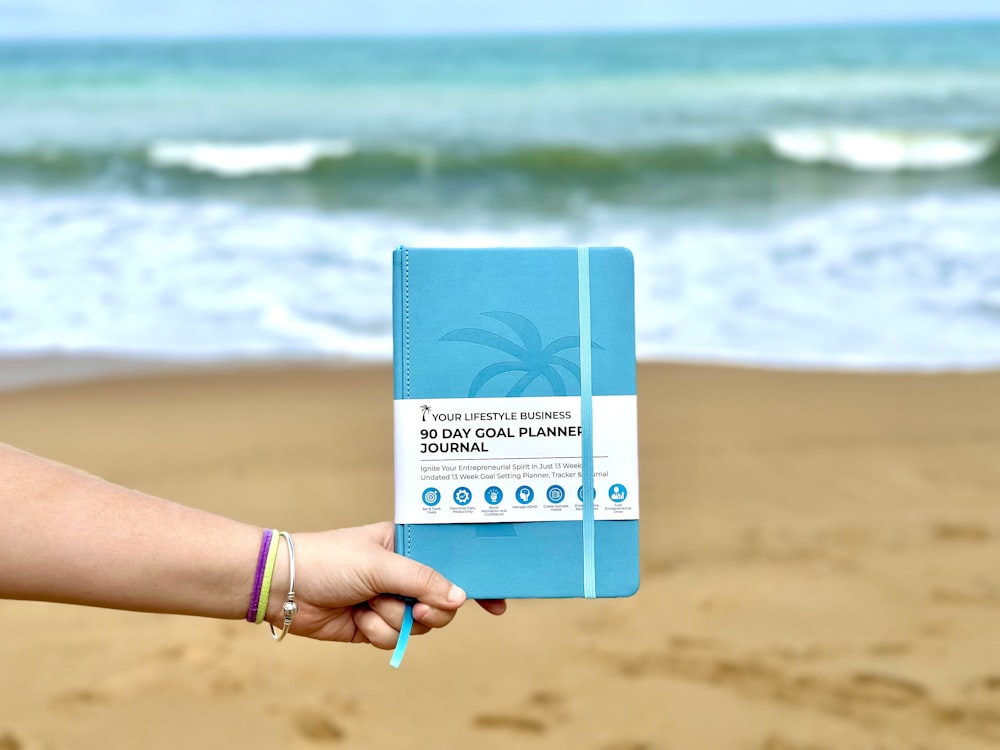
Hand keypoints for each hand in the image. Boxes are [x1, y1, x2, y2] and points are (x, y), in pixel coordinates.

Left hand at [268, 522, 505, 648]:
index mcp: (408, 544)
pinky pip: (395, 638)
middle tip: (417, 612)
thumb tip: (461, 598)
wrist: (286, 587)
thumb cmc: (331, 559)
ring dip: (396, 620)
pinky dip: (378, 633)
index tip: (498, 601)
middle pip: (442, 600)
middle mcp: (402, 572)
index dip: (475, 579)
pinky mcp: (374, 625)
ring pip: (420, 624)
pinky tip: (358, 619)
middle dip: (430, 611)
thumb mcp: (382, 563)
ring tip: (371, 607)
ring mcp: (389, 599)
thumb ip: (424, 580)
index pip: (451, 560)